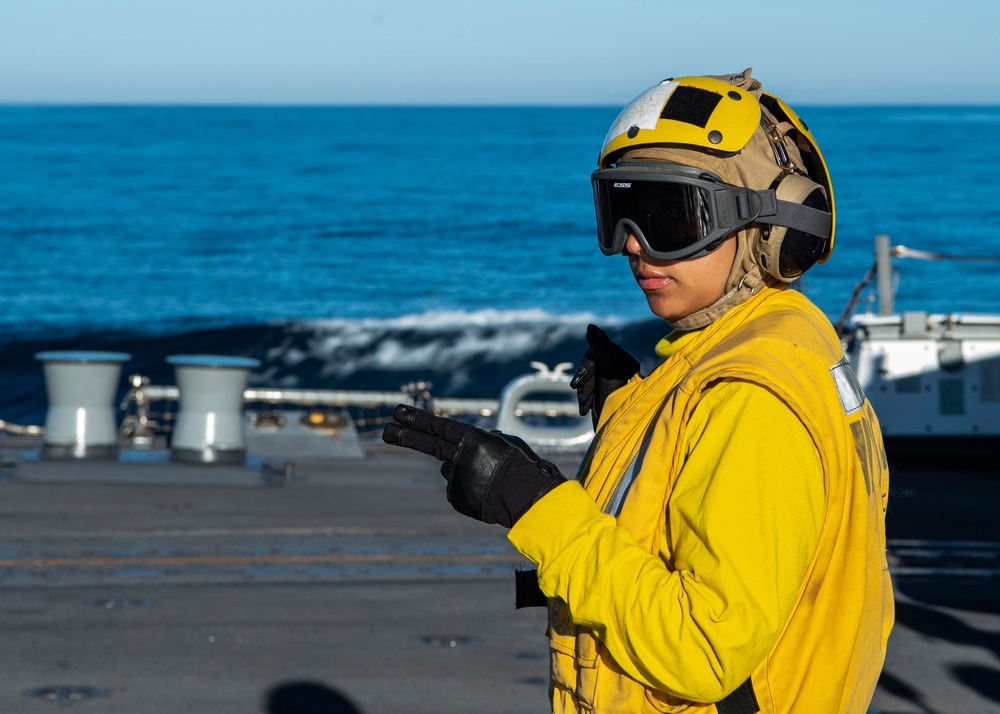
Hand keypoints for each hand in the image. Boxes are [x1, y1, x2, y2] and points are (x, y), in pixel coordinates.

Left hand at [382, 405, 565, 527]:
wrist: (529, 500)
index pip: (437, 425)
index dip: (416, 418)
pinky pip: (460, 490)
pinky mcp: (456, 498)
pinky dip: (471, 490)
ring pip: (453, 471)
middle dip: (404, 436)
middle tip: (385, 430)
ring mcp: (455, 480)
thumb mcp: (504, 443)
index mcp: (471, 439)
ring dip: (467, 473)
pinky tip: (489, 494)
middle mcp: (458, 458)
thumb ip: (479, 442)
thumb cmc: (522, 467)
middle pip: (426, 444)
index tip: (398, 412)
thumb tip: (460, 449)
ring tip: (493, 480)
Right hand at [570, 324, 640, 427]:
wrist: (622, 428)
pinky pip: (589, 390)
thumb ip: (600, 345)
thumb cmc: (618, 399)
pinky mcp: (606, 393)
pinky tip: (585, 409)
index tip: (575, 385)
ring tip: (585, 408)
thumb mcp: (608, 369)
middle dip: (585, 383)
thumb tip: (590, 326)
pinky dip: (585, 399)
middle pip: (591, 366)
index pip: (597, 355)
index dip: (585, 369)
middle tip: (582, 399)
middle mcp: (620, 369)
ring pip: (588, 379)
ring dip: (584, 393)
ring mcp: (612, 382)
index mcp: (624, 361)